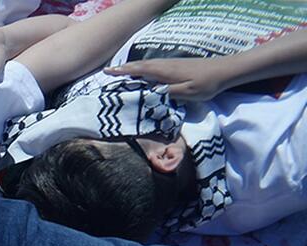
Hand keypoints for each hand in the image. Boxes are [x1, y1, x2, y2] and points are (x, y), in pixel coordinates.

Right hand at [108, 56, 235, 102]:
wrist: (225, 70)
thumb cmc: (207, 84)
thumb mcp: (187, 93)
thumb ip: (167, 93)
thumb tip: (148, 93)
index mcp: (165, 72)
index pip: (140, 70)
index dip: (124, 71)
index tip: (109, 71)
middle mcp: (166, 65)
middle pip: (141, 65)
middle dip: (124, 68)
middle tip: (109, 71)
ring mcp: (172, 64)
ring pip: (147, 64)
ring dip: (133, 67)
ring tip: (121, 72)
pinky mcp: (177, 65)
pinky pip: (154, 65)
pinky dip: (143, 68)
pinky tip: (143, 72)